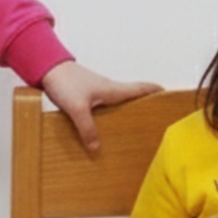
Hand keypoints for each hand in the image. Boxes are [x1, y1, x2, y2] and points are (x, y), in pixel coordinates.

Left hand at [41, 62, 161, 153]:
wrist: (46, 68)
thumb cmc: (65, 82)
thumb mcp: (78, 108)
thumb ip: (88, 128)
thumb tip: (97, 149)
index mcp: (113, 90)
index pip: (142, 89)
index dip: (157, 92)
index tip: (172, 98)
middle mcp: (109, 90)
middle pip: (133, 98)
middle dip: (145, 107)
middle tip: (155, 121)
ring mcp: (98, 93)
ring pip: (117, 104)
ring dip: (126, 113)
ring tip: (131, 131)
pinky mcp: (86, 96)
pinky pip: (103, 108)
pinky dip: (108, 117)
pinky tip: (102, 130)